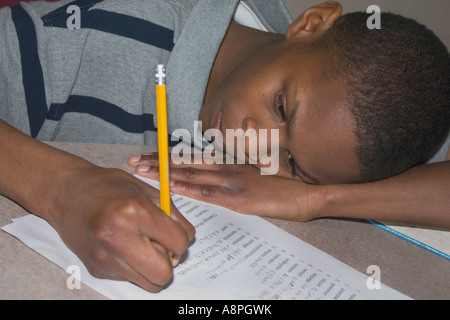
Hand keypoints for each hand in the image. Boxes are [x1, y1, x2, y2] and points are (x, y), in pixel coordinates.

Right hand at [50, 165, 194, 291]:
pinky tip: (123, 247)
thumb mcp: (146, 190)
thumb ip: (171, 214)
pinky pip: (131, 279)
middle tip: (162, 245)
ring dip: (153, 267)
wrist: (66, 192)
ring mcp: (105, 256)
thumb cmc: (108, 186)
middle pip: (164, 273)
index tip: (173, 231)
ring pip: (149, 283)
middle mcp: (118, 237)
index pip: (179, 242)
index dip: (181, 238)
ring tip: (143, 245)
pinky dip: (134, 267)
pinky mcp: (97, 268)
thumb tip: (187, 239)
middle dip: (169, 261)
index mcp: (135, 211)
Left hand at [128, 153, 322, 221]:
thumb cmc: (278, 186)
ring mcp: (230, 180)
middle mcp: (226, 165)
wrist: (302, 195)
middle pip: (185, 161)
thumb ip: (231, 171)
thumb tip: (209, 175)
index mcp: (229, 160)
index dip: (168, 154)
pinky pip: (206, 191)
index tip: (148, 154)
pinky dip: (185, 187)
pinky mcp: (236, 197)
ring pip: (190, 173)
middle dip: (157, 160)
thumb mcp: (251, 173)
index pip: (192, 155)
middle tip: (133, 159)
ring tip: (141, 170)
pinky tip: (168, 186)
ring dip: (164, 171)